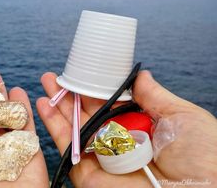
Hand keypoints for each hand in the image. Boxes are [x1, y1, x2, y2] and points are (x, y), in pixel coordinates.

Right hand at [36, 70, 216, 187]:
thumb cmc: (205, 156)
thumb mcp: (183, 117)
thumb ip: (155, 96)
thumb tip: (140, 75)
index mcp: (141, 126)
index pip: (112, 103)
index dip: (95, 87)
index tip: (83, 71)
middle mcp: (120, 141)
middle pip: (88, 113)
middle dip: (71, 93)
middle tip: (57, 75)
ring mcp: (103, 157)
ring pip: (74, 127)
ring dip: (58, 105)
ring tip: (46, 83)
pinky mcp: (89, 173)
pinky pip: (67, 148)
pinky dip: (53, 126)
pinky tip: (43, 105)